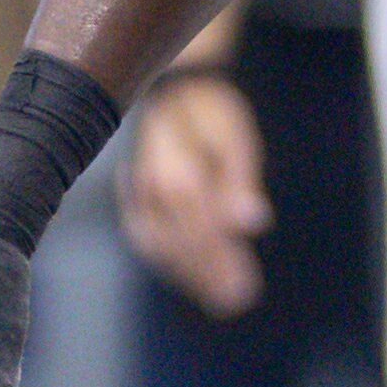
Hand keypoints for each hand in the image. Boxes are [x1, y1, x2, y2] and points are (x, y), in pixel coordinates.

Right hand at [113, 68, 268, 316]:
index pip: (202, 237)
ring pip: (160, 248)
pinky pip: (146, 238)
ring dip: (189, 277)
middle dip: (208, 278)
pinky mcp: (134, 197)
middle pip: (181, 249)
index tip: (244, 290)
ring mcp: (139, 195)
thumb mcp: (236, 140)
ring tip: (220, 298)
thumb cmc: (212, 112)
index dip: (222, 267)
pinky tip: (192, 276)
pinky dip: (168, 261)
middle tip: (236, 301)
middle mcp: (153, 190)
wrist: (175, 86)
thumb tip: (253, 223)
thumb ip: (241, 185)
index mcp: (180, 177)